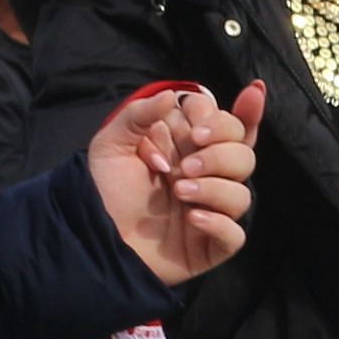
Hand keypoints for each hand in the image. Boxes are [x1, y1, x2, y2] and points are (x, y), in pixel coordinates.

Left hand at [87, 82, 259, 285]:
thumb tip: (173, 95)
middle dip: (219, 153)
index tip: (194, 130)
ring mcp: (212, 209)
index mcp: (191, 148)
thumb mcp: (112, 144)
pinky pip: (236, 234)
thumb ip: (140, 114)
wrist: (95, 238)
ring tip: (179, 192)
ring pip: (242, 193)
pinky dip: (218, 224)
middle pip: (243, 153)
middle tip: (185, 165)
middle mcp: (208, 175)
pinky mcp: (212, 243)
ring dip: (213, 188)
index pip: (229, 124)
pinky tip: (192, 219)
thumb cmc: (107, 190)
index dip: (218, 122)